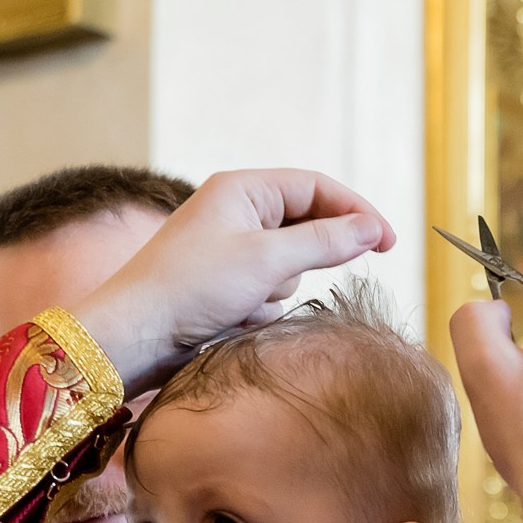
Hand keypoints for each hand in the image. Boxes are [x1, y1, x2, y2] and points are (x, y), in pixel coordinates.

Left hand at [70, 170, 395, 391]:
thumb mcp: (267, 260)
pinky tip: (229, 319)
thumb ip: (325, 242)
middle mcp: (236, 212)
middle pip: (306, 226)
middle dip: (305, 259)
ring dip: (276, 289)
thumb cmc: (191, 288)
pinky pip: (265, 292)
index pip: (316, 187)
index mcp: (243, 189)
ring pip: (288, 266)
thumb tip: (371, 229)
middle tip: (288, 281)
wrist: (134, 336)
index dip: (356, 211)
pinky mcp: (223, 285)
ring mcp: (229, 249)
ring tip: (241, 303)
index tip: (388, 242)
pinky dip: (258, 308)